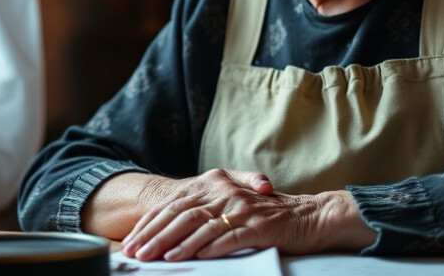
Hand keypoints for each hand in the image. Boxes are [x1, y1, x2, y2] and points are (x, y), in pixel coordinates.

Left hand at [121, 168, 371, 261]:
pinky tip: (196, 258)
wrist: (311, 216)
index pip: (175, 205)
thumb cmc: (269, 216)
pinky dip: (211, 248)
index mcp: (216, 185)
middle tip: (138, 253)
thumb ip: (205, 212)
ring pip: (202, 226)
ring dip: (178, 244)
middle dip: (156, 236)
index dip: (151, 223)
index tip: (132, 241)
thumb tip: (171, 231)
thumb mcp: (233, 206)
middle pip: (183, 215)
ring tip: (160, 258)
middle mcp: (226, 193)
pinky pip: (230, 237)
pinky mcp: (259, 226)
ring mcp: (242, 209)